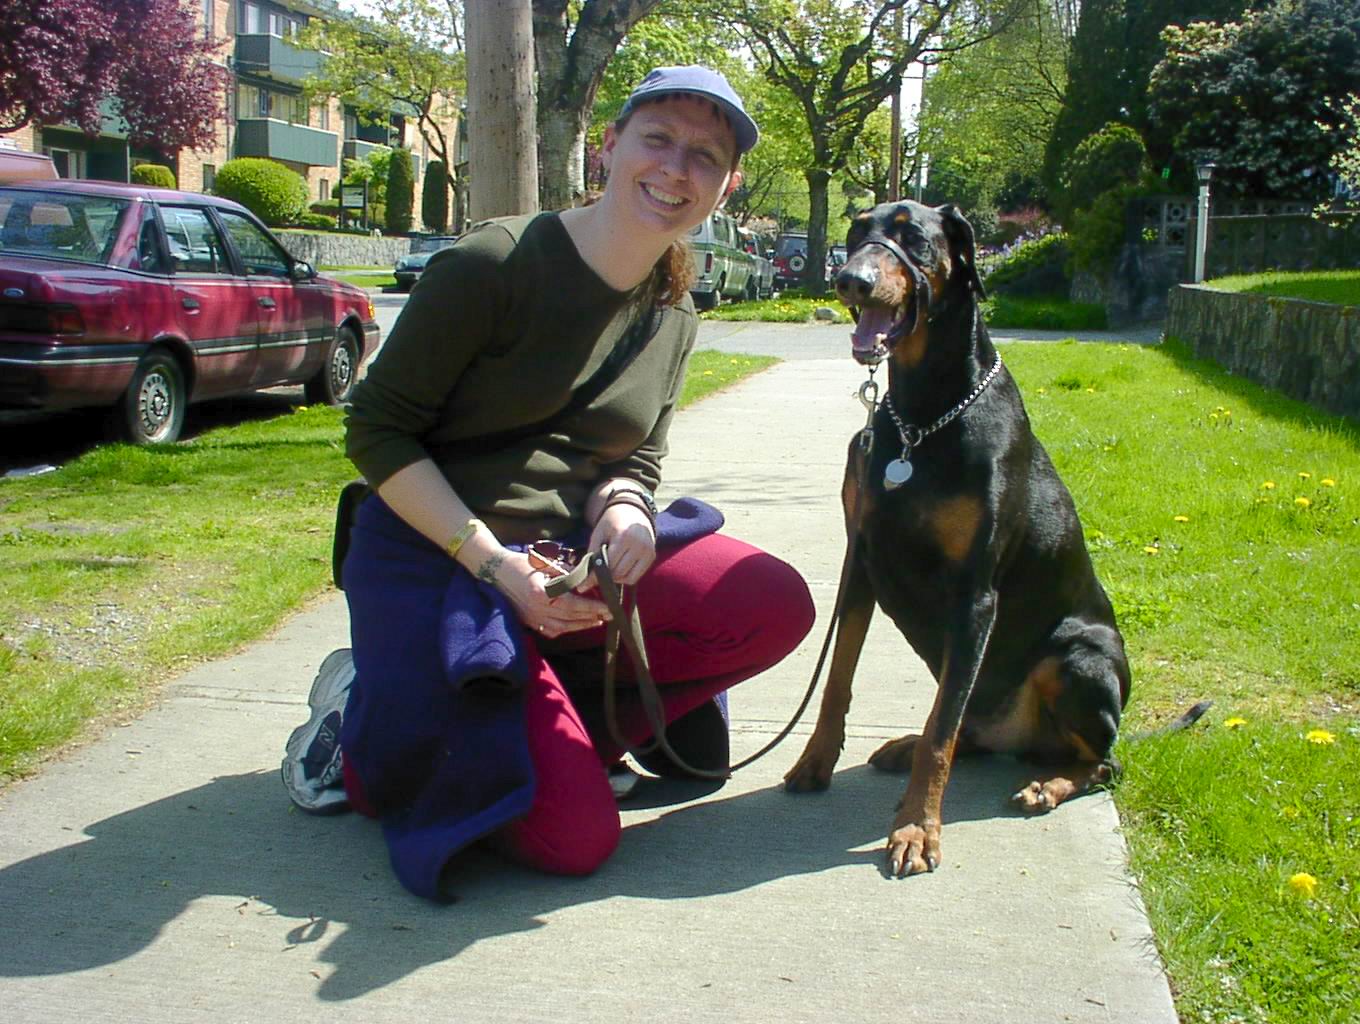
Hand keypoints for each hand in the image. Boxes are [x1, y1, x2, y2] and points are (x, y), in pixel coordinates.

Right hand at [483, 549, 610, 638]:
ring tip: (598, 621)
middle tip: (610, 615)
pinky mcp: (528, 622)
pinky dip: (566, 630)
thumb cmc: (522, 563)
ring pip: (562, 628)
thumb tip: (588, 579)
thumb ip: (567, 574)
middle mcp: (536, 609)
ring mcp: (531, 618)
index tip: (608, 606)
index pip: (572, 604)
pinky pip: (550, 631)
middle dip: (592, 617)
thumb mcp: (546, 563)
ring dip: (582, 625)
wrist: (497, 571)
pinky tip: (577, 625)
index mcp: (541, 593)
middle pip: (570, 617)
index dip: (592, 606)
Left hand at [587, 501, 655, 585]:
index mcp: (625, 536)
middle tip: (596, 574)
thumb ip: (590, 557)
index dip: (595, 575)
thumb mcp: (598, 535)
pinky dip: (625, 577)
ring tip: (608, 569)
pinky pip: (636, 577)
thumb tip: (583, 584)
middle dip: (605, 576)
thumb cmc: (611, 522)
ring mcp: (648, 551)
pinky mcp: (651, 557)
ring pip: (628, 578)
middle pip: (619, 572)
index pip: (609, 563)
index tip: (584, 583)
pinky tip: (618, 568)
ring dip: (616, 578)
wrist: (631, 511)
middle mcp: (639, 545)